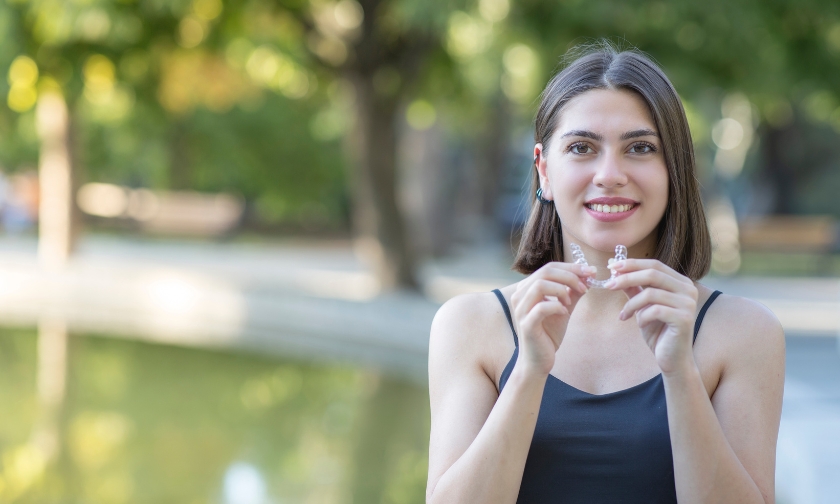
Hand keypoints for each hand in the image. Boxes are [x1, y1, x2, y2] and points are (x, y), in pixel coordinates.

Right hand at [509, 263, 592, 376]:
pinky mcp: (526, 324)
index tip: (590, 272)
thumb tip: (588, 276)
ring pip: (540, 285)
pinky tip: (564, 312)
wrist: (538, 360)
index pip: (549, 268)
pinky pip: (541, 308)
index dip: (571, 267)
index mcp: (527, 289)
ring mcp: (521, 310)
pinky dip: (557, 306)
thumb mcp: (564, 308)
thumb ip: (573, 292)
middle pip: (545, 272)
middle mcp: (520, 296)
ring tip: (571, 301)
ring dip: (562, 289)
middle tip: (586, 285)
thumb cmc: (548, 334)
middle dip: (570, 275)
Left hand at [607, 259, 698, 374]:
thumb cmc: (658, 331)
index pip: (655, 264)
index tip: (612, 266)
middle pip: (653, 274)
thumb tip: (616, 271)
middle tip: (609, 285)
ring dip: (632, 304)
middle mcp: (689, 289)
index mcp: (681, 282)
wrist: (672, 359)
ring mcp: (688, 304)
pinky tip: (639, 324)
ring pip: (651, 293)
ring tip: (624, 314)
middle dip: (627, 278)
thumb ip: (634, 289)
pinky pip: (655, 310)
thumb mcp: (642, 306)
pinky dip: (641, 316)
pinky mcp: (685, 319)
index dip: (632, 264)